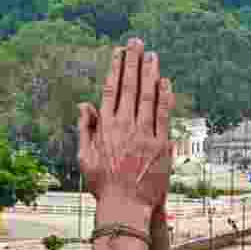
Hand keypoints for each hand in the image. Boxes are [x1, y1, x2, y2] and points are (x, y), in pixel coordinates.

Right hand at [78, 38, 174, 212]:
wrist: (126, 206)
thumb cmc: (102, 184)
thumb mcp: (85, 157)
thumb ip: (85, 128)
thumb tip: (84, 105)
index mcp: (105, 128)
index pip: (111, 91)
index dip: (115, 69)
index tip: (118, 53)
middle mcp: (125, 127)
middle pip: (131, 87)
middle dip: (133, 62)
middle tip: (136, 43)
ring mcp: (145, 134)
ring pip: (149, 96)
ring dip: (150, 73)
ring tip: (152, 55)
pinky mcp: (162, 144)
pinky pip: (164, 115)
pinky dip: (165, 96)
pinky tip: (166, 81)